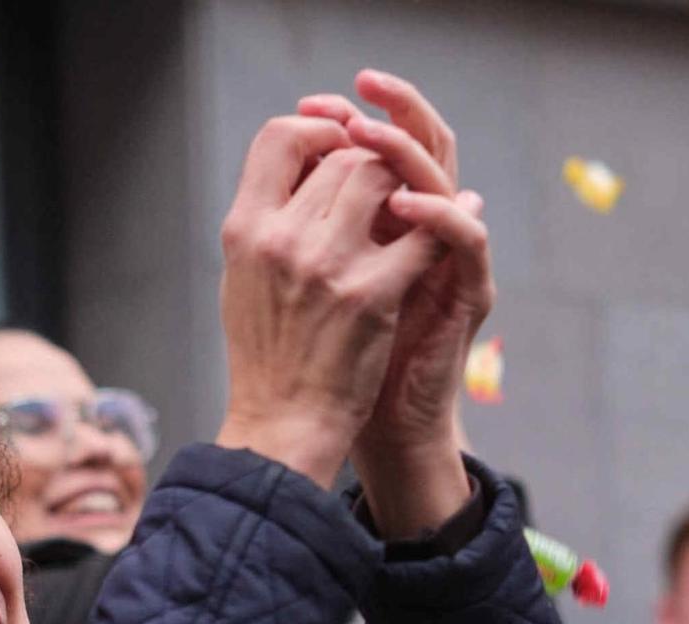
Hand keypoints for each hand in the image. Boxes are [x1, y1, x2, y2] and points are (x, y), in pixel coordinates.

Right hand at [216, 115, 449, 488]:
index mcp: (244, 230)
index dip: (316, 131)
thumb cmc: (265, 356)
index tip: (337, 150)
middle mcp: (281, 239)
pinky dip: (440, 227)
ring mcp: (326, 264)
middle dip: (372, 165)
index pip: (278, 137)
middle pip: (342, 156)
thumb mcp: (242, 280)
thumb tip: (306, 172)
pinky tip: (446, 232)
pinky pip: (420, 235)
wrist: (282, 426)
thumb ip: (269, 224)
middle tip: (386, 191)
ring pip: (383, 181)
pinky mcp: (370, 294)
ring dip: (405, 191)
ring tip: (408, 214)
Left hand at [297, 71, 489, 535]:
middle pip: (423, 144)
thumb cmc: (320, 360)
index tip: (315, 104)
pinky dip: (436, 215)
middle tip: (346, 105)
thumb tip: (274, 174)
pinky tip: (400, 205)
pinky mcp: (469, 295)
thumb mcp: (304, 280)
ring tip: (367, 137)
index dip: (354, 116)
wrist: (342, 429)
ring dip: (406, 151)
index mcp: (387, 221)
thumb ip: (303, 227)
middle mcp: (426, 231)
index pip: (386, 143)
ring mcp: (452, 260)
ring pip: (448, 179)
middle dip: (382, 119)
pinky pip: (465, 239)